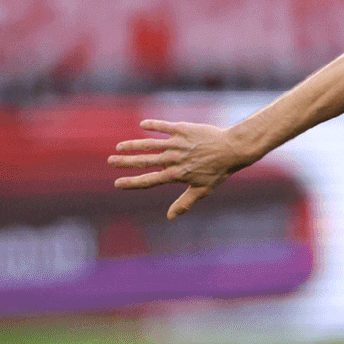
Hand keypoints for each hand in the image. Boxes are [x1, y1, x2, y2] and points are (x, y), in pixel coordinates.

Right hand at [108, 119, 254, 218]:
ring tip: (119, 146)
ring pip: (149, 143)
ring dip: (132, 144)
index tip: (117, 183)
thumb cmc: (218, 172)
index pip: (148, 181)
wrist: (232, 149)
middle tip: (110, 160)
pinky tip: (143, 125)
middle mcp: (173, 159)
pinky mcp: (182, 129)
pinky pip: (163, 126)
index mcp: (175, 175)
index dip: (131, 183)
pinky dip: (152, 125)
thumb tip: (169, 218)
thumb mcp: (202, 190)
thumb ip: (184, 203)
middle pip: (143, 161)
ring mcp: (176, 143)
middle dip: (125, 162)